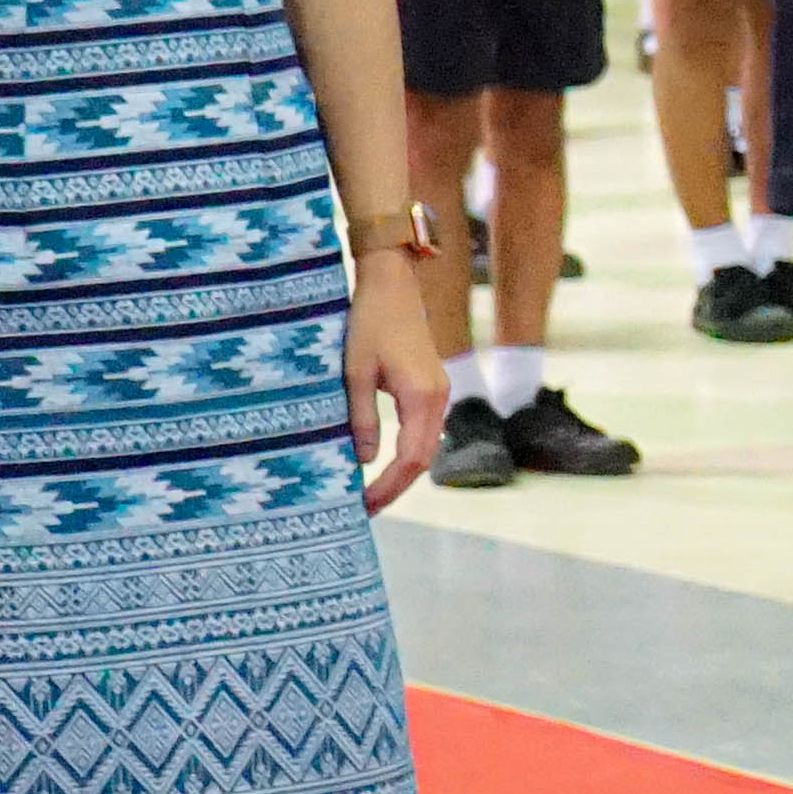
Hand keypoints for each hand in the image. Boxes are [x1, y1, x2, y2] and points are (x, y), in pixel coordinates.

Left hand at [345, 244, 449, 510]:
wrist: (392, 283)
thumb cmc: (368, 321)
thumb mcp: (354, 372)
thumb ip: (360, 419)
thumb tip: (363, 462)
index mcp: (422, 397)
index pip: (410, 459)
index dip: (388, 488)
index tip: (362, 506)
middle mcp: (438, 398)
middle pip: (422, 460)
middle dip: (394, 488)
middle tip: (364, 510)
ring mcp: (437, 392)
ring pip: (424, 447)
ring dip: (400, 473)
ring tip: (369, 493)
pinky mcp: (429, 387)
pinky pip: (422, 431)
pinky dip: (404, 453)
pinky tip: (381, 463)